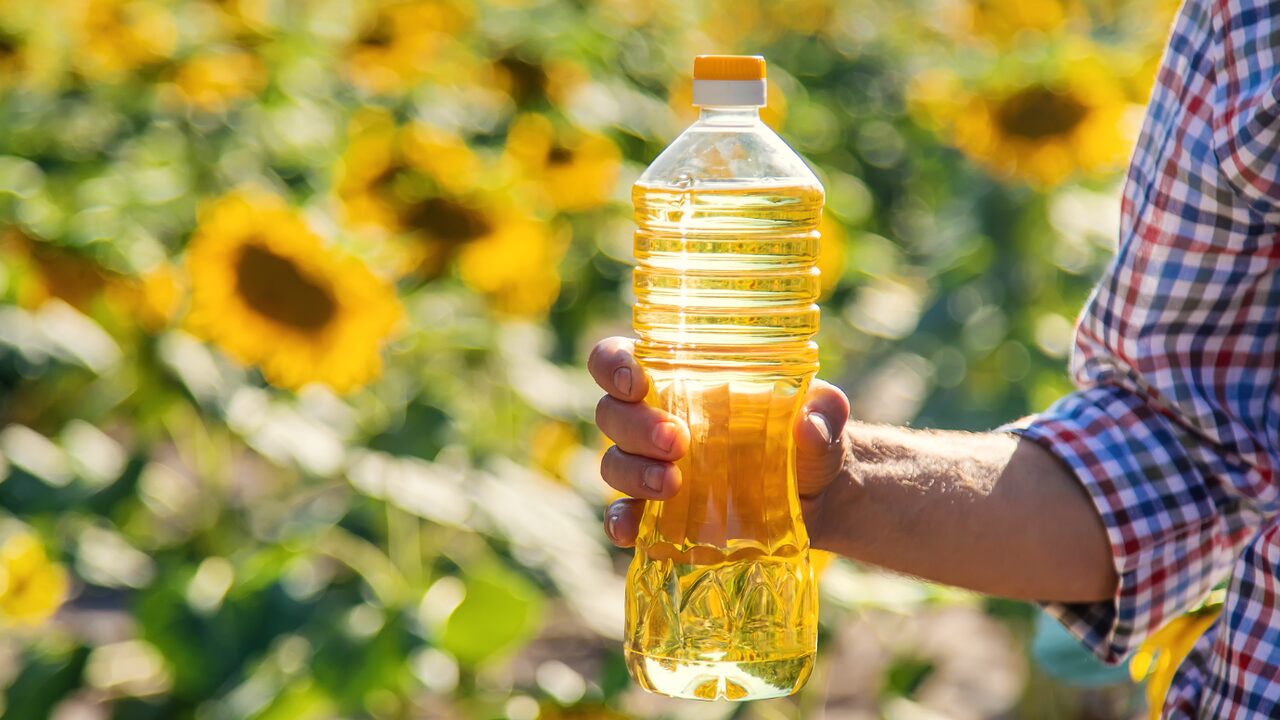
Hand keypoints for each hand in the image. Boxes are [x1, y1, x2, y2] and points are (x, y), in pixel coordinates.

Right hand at [587, 336, 852, 550]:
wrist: (822, 495)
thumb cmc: (810, 435)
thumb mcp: (825, 414)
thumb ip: (825, 409)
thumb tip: (809, 424)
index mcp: (680, 377)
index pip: (618, 359)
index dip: (613, 365)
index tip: (637, 381)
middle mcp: (655, 418)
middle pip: (611, 413)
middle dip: (635, 425)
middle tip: (677, 440)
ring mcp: (653, 467)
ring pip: (614, 462)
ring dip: (633, 473)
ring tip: (672, 484)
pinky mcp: (661, 515)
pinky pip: (625, 516)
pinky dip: (621, 523)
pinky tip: (634, 532)